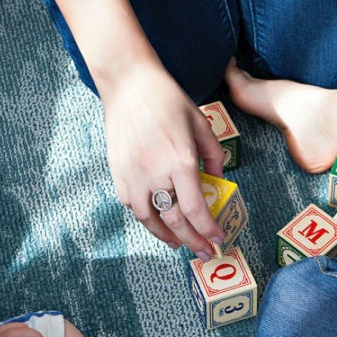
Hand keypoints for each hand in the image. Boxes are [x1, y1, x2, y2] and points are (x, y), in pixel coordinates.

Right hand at [100, 62, 225, 257]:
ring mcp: (133, 175)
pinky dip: (147, 218)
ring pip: (150, 220)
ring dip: (166, 237)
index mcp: (180, 161)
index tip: (218, 240)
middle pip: (175, 221)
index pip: (196, 210)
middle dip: (193, 242)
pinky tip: (157, 220)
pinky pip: (133, 206)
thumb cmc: (168, 100)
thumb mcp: (201, 124)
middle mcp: (156, 173)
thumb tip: (218, 183)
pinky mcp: (118, 173)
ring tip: (179, 243)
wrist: (129, 84)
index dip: (208, 230)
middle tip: (204, 252)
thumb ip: (214, 156)